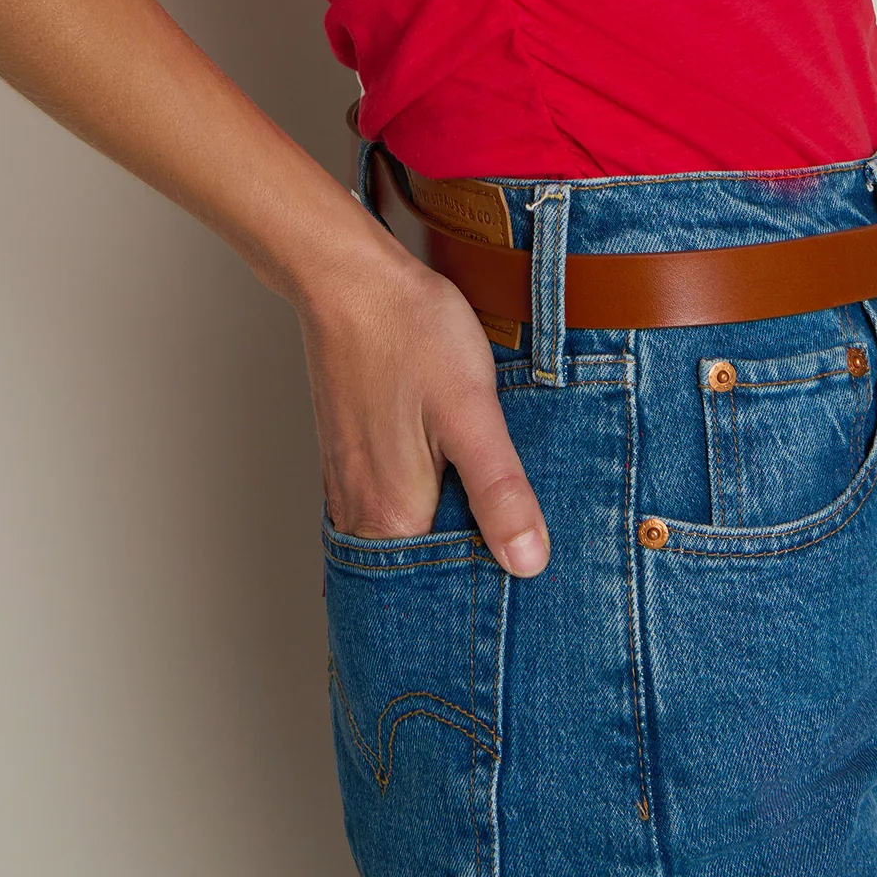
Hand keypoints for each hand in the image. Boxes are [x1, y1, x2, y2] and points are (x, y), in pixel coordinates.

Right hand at [297, 231, 549, 574]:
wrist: (351, 280)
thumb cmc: (411, 335)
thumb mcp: (472, 411)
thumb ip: (499, 492)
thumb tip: (528, 564)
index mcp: (391, 516)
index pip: (439, 594)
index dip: (483, 596)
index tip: (522, 593)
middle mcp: (360, 513)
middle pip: (414, 576)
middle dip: (459, 580)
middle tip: (510, 568)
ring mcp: (348, 486)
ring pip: (400, 543)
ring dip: (439, 546)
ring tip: (486, 537)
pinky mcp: (348, 458)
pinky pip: (384, 512)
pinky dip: (418, 517)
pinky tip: (446, 496)